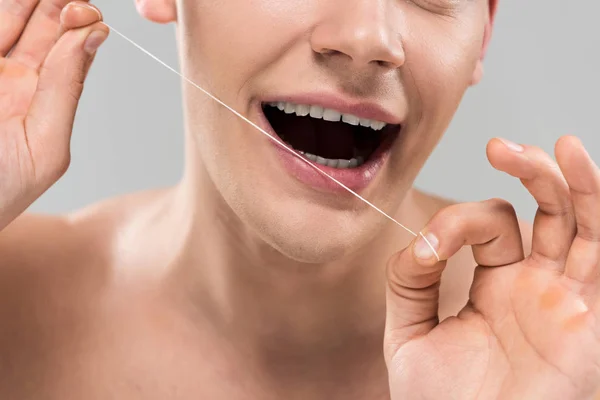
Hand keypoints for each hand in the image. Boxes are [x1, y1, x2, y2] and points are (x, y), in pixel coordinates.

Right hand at [0, 0, 106, 227]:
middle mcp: (15, 75)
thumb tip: (94, 38)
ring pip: (9, 15)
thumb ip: (65, 89)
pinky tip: (17, 2)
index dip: (82, 23)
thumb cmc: (0, 191)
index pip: (71, 48)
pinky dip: (5, 10)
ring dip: (28, 1)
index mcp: (44, 96)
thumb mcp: (44, 145)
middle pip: (42, 22)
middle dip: (59, 2)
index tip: (86, 12)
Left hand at [384, 136, 599, 398]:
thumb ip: (408, 281)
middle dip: (531, 171)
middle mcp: (537, 285)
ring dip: (578, 182)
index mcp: (496, 283)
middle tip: (500, 146)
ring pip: (586, 226)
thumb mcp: (409, 333)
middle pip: (550, 209)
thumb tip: (425, 239)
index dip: (459, 221)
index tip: (430, 249)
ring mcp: (566, 301)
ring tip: (561, 147)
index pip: (490, 223)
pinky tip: (589, 180)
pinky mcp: (588, 324)